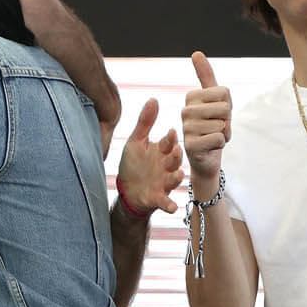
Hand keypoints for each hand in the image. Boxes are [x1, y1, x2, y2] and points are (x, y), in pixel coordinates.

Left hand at [117, 98, 183, 213]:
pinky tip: (172, 207)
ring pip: (174, 179)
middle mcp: (166, 166)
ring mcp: (164, 182)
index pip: (168, 142)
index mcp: (161, 151)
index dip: (169, 138)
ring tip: (179, 174)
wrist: (127, 191)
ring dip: (177, 177)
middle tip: (177, 150)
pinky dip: (170, 205)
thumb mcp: (136, 142)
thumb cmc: (133, 164)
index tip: (171, 131)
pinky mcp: (158, 198)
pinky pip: (166, 201)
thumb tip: (154, 98)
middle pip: (174, 159)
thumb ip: (145, 122)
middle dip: (176, 156)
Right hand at [182, 51, 231, 183]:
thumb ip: (206, 77)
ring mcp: (186, 128)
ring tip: (213, 138)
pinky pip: (219, 138)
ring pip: (222, 124)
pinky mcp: (191, 145)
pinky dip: (221, 144)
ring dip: (224, 134)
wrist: (207, 157)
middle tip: (217, 129)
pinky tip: (210, 148)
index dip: (228, 106)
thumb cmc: (212, 126)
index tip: (218, 115)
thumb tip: (196, 52)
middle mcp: (185, 111)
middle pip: (225, 108)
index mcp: (191, 97)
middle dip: (227, 121)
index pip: (225, 93)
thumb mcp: (215, 100)